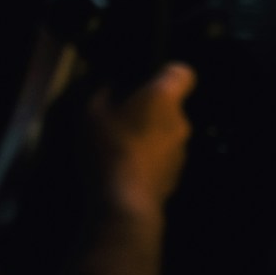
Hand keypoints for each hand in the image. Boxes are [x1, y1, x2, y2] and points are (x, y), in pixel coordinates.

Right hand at [87, 62, 195, 215]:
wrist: (125, 202)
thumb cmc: (109, 148)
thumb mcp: (92, 113)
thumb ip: (103, 92)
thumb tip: (112, 86)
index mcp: (164, 97)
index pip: (183, 73)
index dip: (167, 73)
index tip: (147, 81)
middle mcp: (180, 121)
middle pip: (171, 106)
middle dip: (150, 109)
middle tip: (122, 117)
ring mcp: (182, 151)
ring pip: (167, 133)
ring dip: (150, 135)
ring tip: (121, 147)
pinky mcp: (177, 176)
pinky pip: (164, 158)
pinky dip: (150, 159)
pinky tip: (127, 169)